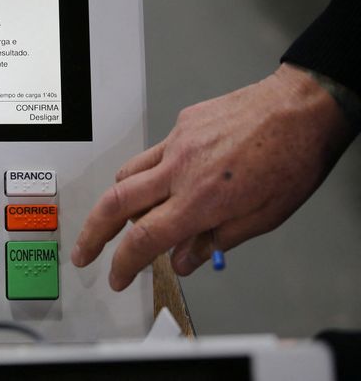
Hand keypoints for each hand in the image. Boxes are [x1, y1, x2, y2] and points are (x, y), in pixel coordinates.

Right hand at [71, 63, 357, 290]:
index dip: (123, 264)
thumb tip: (183, 260)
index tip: (117, 277)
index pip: (144, 239)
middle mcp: (179, 171)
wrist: (300, 108)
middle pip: (115, 204)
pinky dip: (153, 171)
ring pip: (127, 175)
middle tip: (85, 251)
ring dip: (119, 200)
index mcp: (200, 201)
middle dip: (93, 233)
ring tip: (127, 214)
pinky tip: (172, 176)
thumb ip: (216, 241)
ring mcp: (176, 143)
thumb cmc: (292, 159)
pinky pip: (153, 152)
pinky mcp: (181, 123)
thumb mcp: (262, 217)